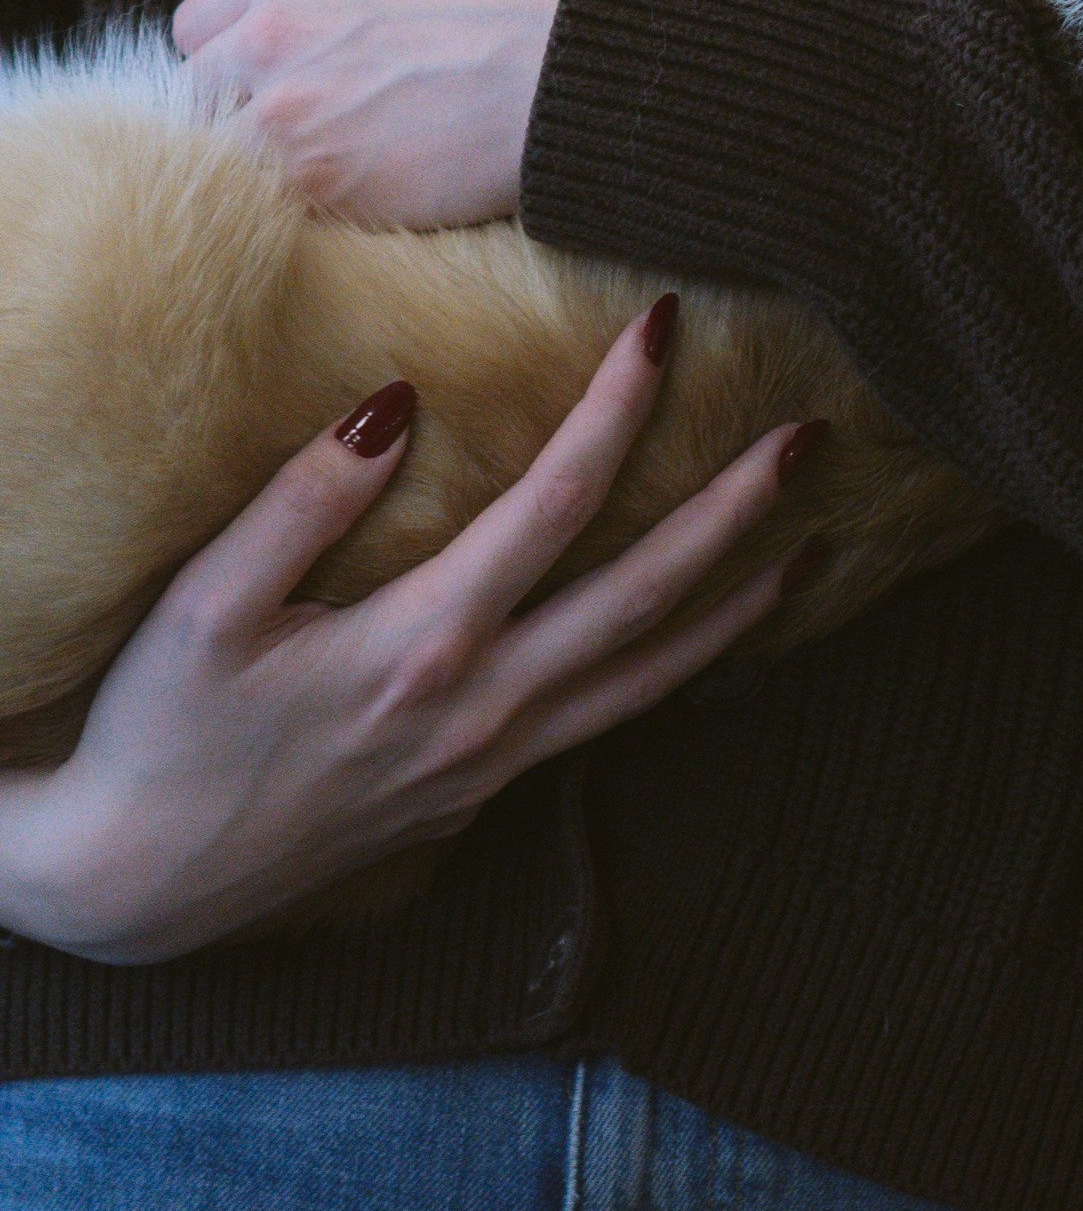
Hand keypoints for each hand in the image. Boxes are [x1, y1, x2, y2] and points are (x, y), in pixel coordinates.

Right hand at [0, 307, 808, 962]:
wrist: (137, 885)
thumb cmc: (162, 731)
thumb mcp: (204, 609)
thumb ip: (301, 504)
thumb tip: (393, 404)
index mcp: (422, 644)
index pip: (557, 503)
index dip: (619, 408)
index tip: (666, 326)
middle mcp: (484, 706)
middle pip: (646, 595)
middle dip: (738, 512)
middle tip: (813, 439)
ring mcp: (496, 757)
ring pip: (652, 675)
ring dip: (740, 604)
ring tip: (817, 543)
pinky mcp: (487, 789)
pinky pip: (614, 719)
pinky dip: (682, 672)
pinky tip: (716, 636)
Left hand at [172, 0, 578, 224]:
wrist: (573, 56)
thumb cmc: (526, 1)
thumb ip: (341, 2)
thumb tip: (338, 43)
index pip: (197, 27)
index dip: (234, 61)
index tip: (275, 84)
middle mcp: (267, 33)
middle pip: (194, 97)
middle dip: (241, 119)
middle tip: (312, 138)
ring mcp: (282, 112)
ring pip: (219, 161)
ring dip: (266, 174)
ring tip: (341, 178)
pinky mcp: (317, 183)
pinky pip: (268, 211)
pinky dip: (306, 217)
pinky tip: (365, 203)